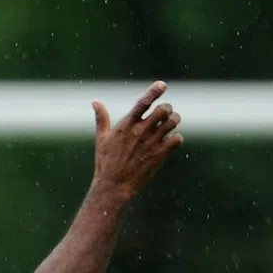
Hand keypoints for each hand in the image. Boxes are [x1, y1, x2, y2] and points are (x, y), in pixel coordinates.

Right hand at [91, 80, 183, 203]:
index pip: (143, 103)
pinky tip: (169, 143)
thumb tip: (95, 102)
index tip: (162, 85)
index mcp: (126, 126)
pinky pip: (177, 139)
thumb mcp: (101, 139)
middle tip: (163, 115)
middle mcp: (140, 132)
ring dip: (174, 121)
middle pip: (164, 109)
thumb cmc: (105, 163)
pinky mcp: (159, 154)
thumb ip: (101, 118)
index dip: (154, 91)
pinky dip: (176, 139)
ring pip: (173, 121)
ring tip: (168, 126)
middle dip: (167, 109)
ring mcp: (151, 143)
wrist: (112, 187)